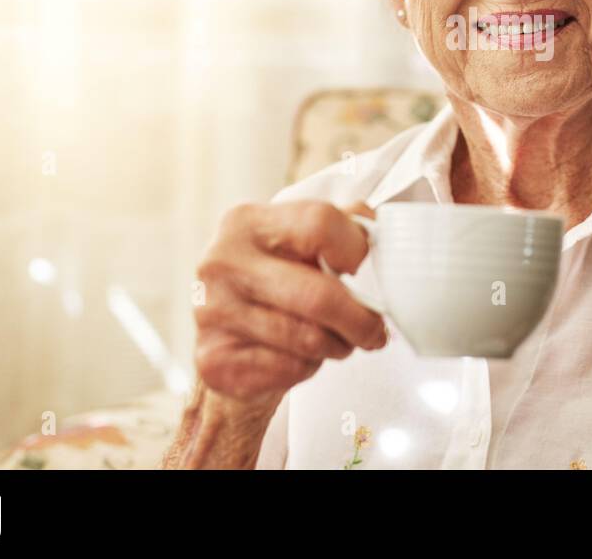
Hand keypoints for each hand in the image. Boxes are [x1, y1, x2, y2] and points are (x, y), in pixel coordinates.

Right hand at [193, 200, 386, 412]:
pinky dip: (308, 368)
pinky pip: (288, 368)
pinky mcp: (214, 359)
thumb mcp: (301, 245)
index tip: (367, 269)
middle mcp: (222, 263)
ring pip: (308, 339)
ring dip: (337, 346)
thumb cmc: (275, 285)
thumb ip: (341, 228)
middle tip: (376, 331)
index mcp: (246, 223)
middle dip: (360, 320)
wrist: (227, 339)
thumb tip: (379, 233)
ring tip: (338, 341)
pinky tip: (300, 357)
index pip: (320, 223)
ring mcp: (212, 312)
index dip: (357, 249)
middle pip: (318, 294)